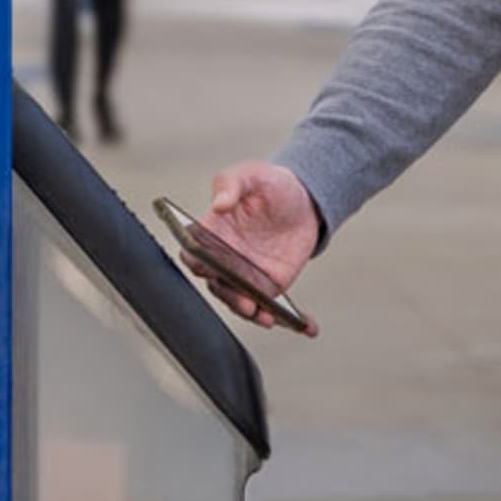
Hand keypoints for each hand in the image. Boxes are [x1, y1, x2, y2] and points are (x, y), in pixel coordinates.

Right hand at [195, 160, 322, 336]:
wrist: (303, 200)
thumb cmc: (268, 185)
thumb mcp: (251, 175)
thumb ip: (231, 185)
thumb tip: (220, 203)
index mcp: (211, 234)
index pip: (193, 252)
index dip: (195, 260)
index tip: (204, 265)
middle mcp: (224, 260)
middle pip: (217, 284)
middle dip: (228, 295)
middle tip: (245, 299)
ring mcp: (246, 277)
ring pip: (241, 302)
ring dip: (252, 313)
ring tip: (268, 316)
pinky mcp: (270, 287)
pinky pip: (273, 307)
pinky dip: (290, 320)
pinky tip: (307, 326)